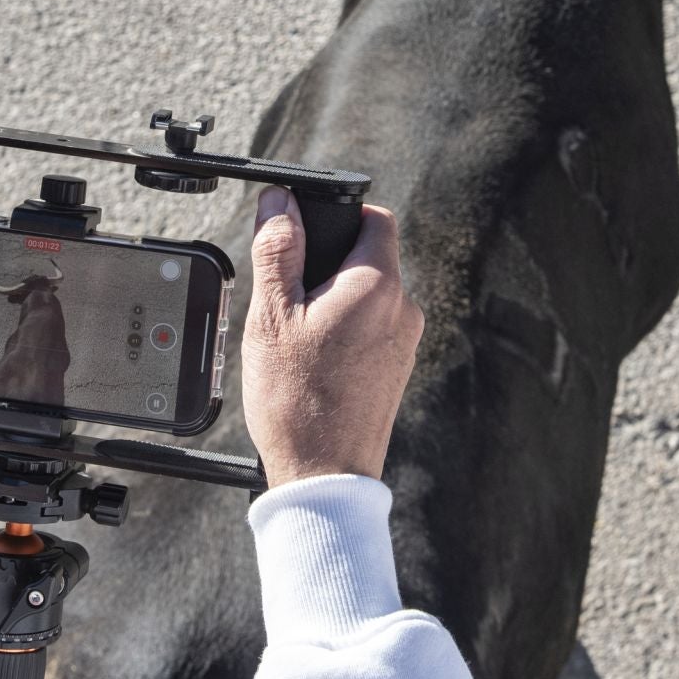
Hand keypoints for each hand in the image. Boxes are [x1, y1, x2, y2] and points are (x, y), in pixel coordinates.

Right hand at [240, 188, 424, 487]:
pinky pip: (371, 328)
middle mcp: (404, 309)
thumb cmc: (296, 400)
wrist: (323, 475)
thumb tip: (278, 203)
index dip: (341, 215)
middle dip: (329, 263)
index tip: (306, 233)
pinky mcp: (398, 368)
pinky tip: (314, 360)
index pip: (375, 217)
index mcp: (378, 285)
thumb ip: (277, 250)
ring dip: (334, 300)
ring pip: (368, 295)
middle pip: (370, 257)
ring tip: (298, 337)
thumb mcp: (272, 315)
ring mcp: (406, 341)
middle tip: (289, 294)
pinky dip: (344, 330)